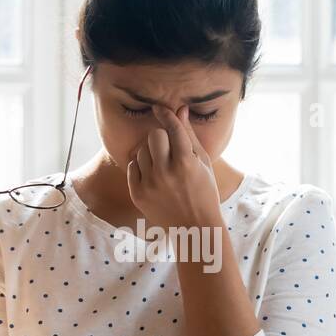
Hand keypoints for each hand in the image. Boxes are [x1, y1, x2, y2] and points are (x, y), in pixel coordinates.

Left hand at [126, 104, 222, 229]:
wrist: (194, 227)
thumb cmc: (203, 192)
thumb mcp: (202, 163)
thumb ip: (189, 135)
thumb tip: (179, 109)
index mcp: (186, 162)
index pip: (172, 128)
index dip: (165, 114)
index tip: (158, 108)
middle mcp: (166, 172)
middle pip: (154, 135)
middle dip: (160, 138)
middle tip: (168, 148)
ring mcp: (150, 184)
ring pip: (141, 151)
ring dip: (151, 153)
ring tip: (162, 166)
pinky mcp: (138, 194)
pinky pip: (132, 166)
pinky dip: (141, 167)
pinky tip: (153, 176)